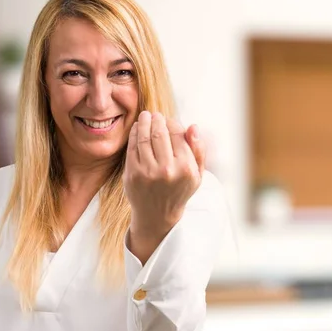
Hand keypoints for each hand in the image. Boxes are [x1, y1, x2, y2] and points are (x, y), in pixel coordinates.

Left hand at [123, 111, 205, 241]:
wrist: (157, 215)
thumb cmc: (179, 190)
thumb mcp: (197, 174)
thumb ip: (199, 150)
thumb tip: (193, 126)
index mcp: (186, 168)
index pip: (178, 134)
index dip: (172, 122)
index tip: (169, 120)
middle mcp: (167, 170)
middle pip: (160, 133)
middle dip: (157, 119)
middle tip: (155, 115)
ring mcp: (148, 172)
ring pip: (144, 137)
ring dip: (143, 123)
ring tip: (145, 117)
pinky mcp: (132, 174)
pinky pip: (132, 147)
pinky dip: (133, 134)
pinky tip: (136, 128)